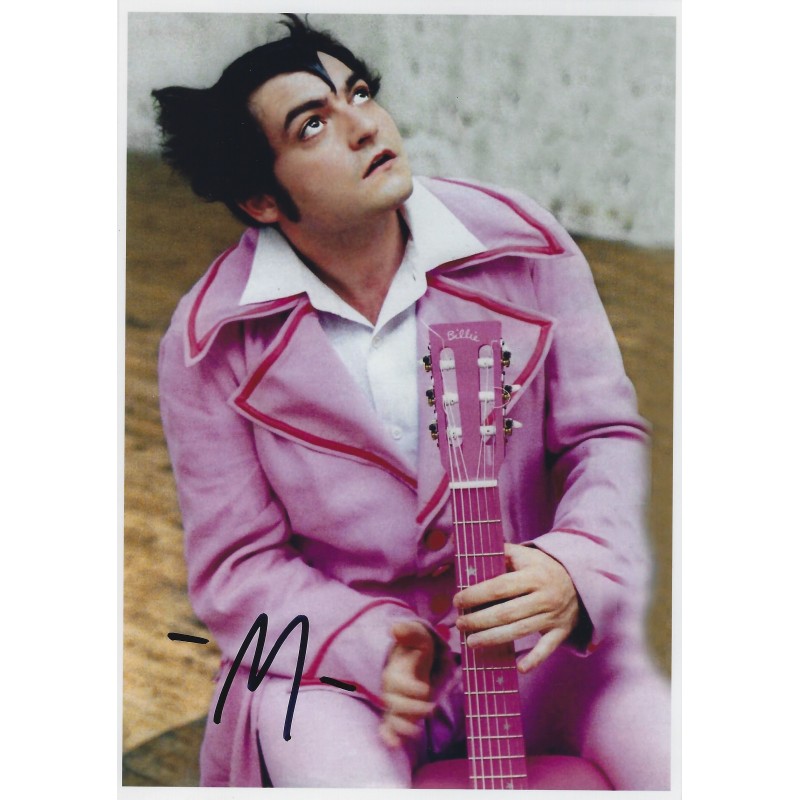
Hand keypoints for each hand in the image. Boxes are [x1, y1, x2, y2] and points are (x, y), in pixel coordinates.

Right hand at [378, 621, 436, 747]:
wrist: (414, 657)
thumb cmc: (416, 646)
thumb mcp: (417, 635)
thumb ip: (409, 632)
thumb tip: (395, 628)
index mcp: (395, 671)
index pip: (397, 683)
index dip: (409, 689)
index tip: (425, 689)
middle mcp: (391, 689)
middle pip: (394, 703)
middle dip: (411, 708)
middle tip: (430, 708)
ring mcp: (394, 702)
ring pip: (392, 717)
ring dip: (401, 726)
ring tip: (414, 732)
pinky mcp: (398, 713)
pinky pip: (388, 726)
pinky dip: (388, 736)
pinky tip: (393, 744)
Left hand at [453, 543, 578, 672]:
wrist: (581, 581)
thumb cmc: (543, 568)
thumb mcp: (526, 554)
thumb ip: (502, 552)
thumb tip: (473, 552)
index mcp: (533, 576)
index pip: (499, 587)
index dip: (477, 595)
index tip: (458, 600)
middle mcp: (544, 597)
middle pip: (506, 613)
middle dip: (479, 620)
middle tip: (460, 624)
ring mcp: (553, 616)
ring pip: (520, 631)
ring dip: (493, 639)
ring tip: (471, 642)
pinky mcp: (561, 631)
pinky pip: (547, 648)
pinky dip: (534, 659)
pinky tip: (519, 668)